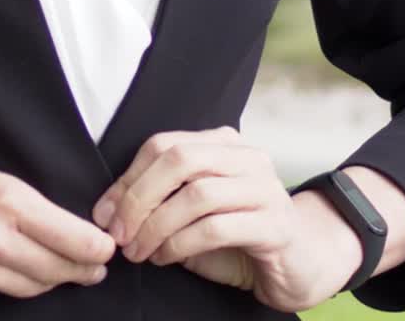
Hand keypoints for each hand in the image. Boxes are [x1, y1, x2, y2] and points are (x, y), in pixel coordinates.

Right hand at [0, 131, 115, 309]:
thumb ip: (14, 204)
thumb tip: (48, 225)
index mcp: (5, 199)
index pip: (68, 235)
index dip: (94, 248)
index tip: (107, 251)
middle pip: (53, 269)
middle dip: (79, 270)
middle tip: (94, 268)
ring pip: (26, 287)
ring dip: (47, 281)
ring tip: (62, 275)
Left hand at [90, 126, 361, 311]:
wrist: (301, 262)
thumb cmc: (238, 236)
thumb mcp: (194, 212)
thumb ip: (161, 201)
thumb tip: (108, 211)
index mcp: (223, 143)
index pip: (164, 144)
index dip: (128, 178)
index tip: (104, 214)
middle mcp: (246, 156)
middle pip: (180, 159)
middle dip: (139, 198)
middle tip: (120, 235)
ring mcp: (265, 187)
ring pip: (197, 194)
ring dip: (157, 226)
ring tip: (140, 252)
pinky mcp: (275, 224)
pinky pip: (216, 227)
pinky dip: (181, 244)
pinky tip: (166, 258)